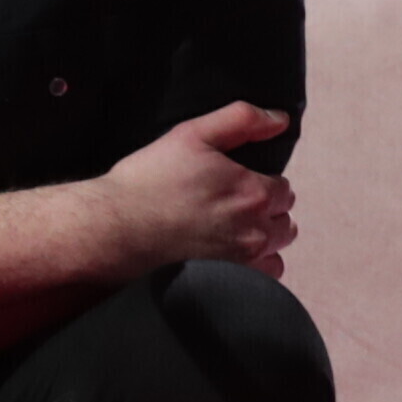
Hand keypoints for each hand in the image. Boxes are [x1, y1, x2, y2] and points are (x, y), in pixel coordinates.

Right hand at [99, 98, 297, 279]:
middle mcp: (255, 228)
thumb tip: (280, 119)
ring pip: (276, 249)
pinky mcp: (227, 283)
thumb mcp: (192, 134)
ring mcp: (243, 260)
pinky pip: (265, 278)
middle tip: (233, 208)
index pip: (283, 189)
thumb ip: (241, 119)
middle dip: (267, 211)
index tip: (238, 185)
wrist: (116, 228)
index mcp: (252, 190)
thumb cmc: (149, 180)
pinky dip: (257, 267)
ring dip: (264, 239)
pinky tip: (232, 257)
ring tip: (233, 233)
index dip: (262, 184)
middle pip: (284, 220)